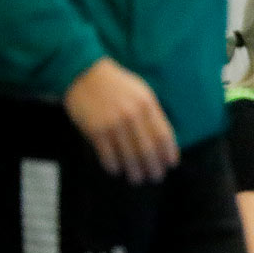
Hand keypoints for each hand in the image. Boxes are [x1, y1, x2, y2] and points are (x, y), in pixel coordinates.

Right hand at [63, 58, 178, 184]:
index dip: (169, 153)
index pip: (164, 135)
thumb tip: (163, 139)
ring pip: (128, 155)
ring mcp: (113, 123)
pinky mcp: (95, 130)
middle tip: (155, 177)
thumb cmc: (116, 84)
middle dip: (153, 167)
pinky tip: (116, 170)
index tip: (170, 164)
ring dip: (134, 171)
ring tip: (137, 179)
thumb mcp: (141, 92)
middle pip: (148, 150)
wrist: (83, 73)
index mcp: (147, 105)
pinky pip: (107, 154)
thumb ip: (152, 113)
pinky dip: (113, 165)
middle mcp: (132, 115)